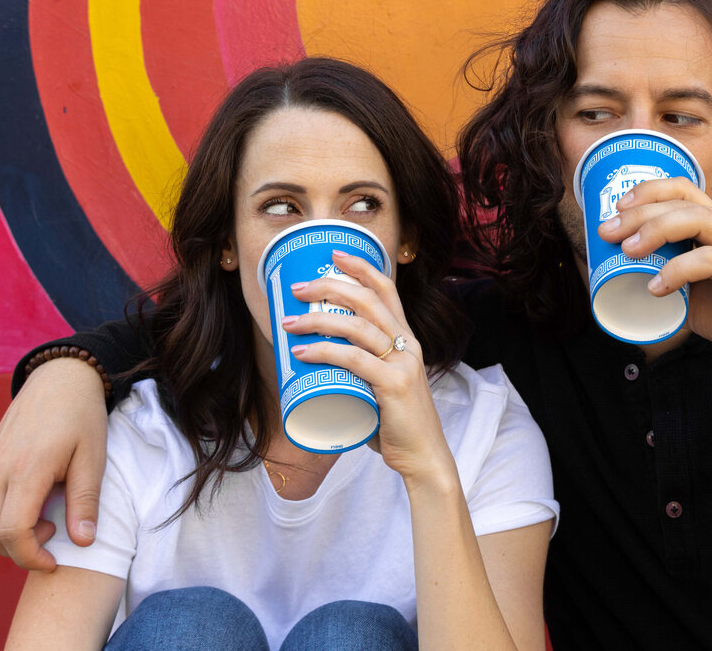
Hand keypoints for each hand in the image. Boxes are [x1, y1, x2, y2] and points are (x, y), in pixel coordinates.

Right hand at [0, 357, 108, 569]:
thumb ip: (85, 501)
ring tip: (39, 520)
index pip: (12, 532)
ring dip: (1, 538)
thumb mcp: (93, 458)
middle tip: (52, 533)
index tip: (54, 561)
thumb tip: (82, 542)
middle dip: (18, 551)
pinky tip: (23, 508)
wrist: (61, 378)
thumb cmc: (82, 417)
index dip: (30, 557)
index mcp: (27, 469)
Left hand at [284, 251, 457, 488]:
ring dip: (319, 319)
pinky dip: (326, 351)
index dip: (362, 268)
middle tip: (299, 289)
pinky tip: (303, 351)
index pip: (387, 291)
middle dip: (331, 286)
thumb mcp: (382, 386)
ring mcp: (403, 364)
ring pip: (358, 326)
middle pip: (368, 300)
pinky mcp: (394, 386)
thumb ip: (360, 371)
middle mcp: (409, 344)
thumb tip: (320, 365)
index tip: (334, 254)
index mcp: (407, 339)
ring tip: (288, 322)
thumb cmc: (395, 424)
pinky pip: (355, 360)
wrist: (423, 457)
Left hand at [597, 177, 711, 366]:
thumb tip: (628, 279)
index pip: (684, 190)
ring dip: (655, 230)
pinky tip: (657, 286)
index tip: (616, 208)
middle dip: (639, 211)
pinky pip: (710, 259)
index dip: (648, 191)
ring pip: (697, 219)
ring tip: (627, 251)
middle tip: (608, 231)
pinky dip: (678, 270)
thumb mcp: (696, 293)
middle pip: (683, 201)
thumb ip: (671, 278)